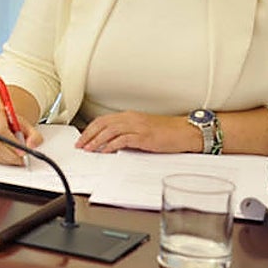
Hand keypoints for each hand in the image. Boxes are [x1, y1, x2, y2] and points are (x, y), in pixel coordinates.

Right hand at [0, 106, 41, 165]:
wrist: (2, 121)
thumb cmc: (12, 123)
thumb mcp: (27, 126)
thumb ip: (34, 135)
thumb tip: (31, 146)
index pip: (0, 130)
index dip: (12, 143)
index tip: (23, 152)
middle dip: (10, 155)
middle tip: (21, 160)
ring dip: (6, 159)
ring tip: (17, 160)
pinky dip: (1, 160)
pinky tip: (9, 158)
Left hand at [76, 111, 199, 153]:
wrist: (186, 132)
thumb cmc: (167, 132)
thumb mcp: (143, 129)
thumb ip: (127, 133)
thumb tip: (111, 143)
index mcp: (129, 116)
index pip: (103, 120)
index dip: (90, 129)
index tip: (82, 138)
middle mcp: (131, 119)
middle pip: (103, 124)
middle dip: (88, 135)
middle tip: (80, 145)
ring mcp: (138, 127)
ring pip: (110, 130)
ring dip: (96, 140)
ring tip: (88, 149)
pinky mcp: (144, 136)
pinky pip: (123, 139)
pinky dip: (111, 145)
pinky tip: (105, 151)